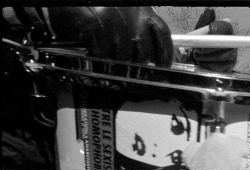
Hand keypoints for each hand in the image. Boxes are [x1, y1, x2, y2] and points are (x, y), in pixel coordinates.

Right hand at [42, 7, 172, 66]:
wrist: (68, 2)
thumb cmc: (96, 7)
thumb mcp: (124, 12)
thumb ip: (138, 29)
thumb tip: (150, 55)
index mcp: (141, 8)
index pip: (162, 33)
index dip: (165, 53)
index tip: (163, 66)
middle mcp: (130, 15)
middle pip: (143, 52)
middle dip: (135, 62)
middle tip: (126, 63)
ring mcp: (113, 22)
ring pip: (123, 58)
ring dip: (115, 61)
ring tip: (106, 51)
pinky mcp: (96, 28)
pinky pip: (102, 56)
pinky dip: (97, 57)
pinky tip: (93, 49)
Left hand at [184, 8, 237, 71]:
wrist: (197, 60)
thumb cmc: (200, 44)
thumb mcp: (199, 31)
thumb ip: (204, 21)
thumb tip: (210, 10)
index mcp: (225, 30)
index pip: (226, 27)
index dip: (219, 28)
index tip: (210, 29)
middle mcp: (232, 42)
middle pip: (223, 43)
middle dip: (207, 46)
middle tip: (196, 48)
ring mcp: (232, 55)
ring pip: (219, 56)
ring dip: (204, 57)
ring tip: (196, 56)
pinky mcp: (229, 66)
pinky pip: (218, 66)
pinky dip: (206, 65)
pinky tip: (202, 63)